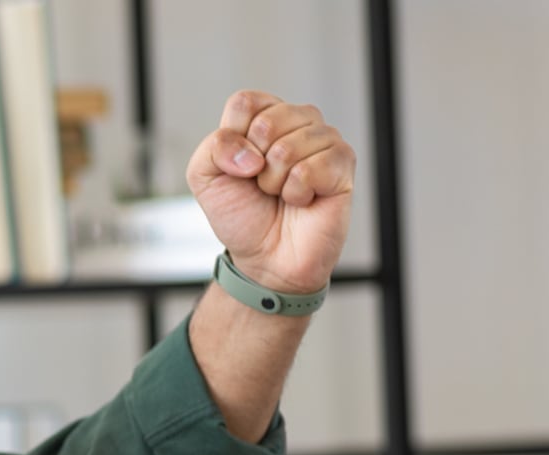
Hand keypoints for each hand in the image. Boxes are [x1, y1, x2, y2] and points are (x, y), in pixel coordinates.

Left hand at [186, 90, 356, 294]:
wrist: (266, 257)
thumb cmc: (241, 216)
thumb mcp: (205, 178)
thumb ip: (213, 147)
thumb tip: (251, 152)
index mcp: (263, 119)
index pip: (246, 102)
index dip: (234, 139)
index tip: (237, 167)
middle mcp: (296, 123)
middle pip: (268, 120)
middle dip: (254, 163)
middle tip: (261, 184)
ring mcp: (323, 141)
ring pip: (290, 144)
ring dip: (275, 180)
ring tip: (281, 194)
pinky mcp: (343, 164)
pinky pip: (313, 167)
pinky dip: (298, 191)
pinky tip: (302, 200)